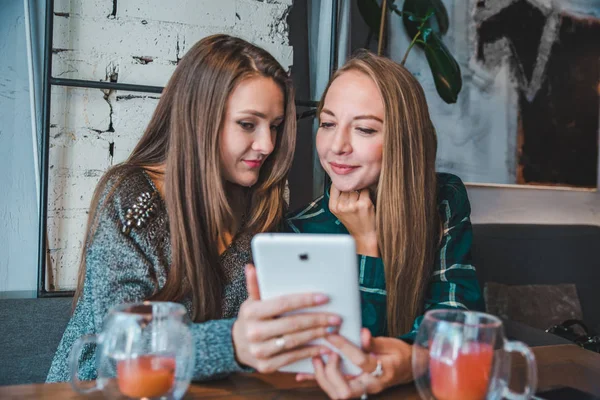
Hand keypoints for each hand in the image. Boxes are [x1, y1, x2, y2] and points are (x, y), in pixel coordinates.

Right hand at [232, 264, 341, 372]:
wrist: (236, 345)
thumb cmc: (251, 319)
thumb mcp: (251, 302)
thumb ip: (255, 286)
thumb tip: (252, 268)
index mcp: (251, 312)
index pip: (283, 303)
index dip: (305, 300)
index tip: (324, 298)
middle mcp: (254, 332)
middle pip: (292, 324)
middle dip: (317, 319)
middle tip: (335, 317)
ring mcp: (259, 351)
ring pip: (294, 341)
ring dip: (316, 335)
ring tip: (332, 329)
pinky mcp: (266, 366)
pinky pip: (292, 357)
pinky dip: (309, 352)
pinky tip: (323, 347)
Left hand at [296, 329, 412, 398]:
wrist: (406, 369)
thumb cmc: (398, 355)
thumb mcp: (390, 344)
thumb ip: (373, 341)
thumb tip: (362, 333)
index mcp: (382, 372)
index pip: (360, 362)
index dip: (344, 347)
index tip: (332, 333)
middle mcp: (370, 385)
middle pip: (345, 390)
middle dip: (330, 371)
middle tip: (326, 352)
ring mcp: (361, 390)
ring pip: (337, 393)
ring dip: (321, 377)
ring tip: (315, 359)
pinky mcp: (352, 388)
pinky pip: (332, 389)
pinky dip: (316, 380)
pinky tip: (302, 374)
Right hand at [328, 186, 377, 256]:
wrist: (364, 234)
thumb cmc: (353, 221)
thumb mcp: (340, 210)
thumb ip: (338, 196)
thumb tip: (341, 179)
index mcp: (333, 207)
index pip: (335, 186)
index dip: (342, 183)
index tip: (345, 184)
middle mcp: (341, 206)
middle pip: (346, 186)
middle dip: (352, 190)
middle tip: (354, 200)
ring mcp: (352, 205)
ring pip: (356, 188)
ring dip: (360, 192)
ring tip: (360, 202)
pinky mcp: (364, 204)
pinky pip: (365, 190)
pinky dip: (367, 194)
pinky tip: (366, 203)